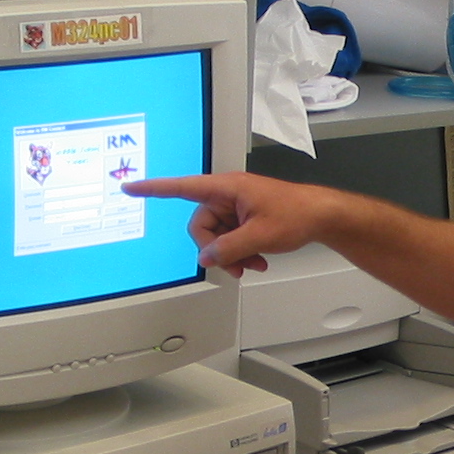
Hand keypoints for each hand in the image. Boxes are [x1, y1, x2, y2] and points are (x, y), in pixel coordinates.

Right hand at [122, 171, 340, 275]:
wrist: (322, 216)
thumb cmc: (297, 213)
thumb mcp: (260, 236)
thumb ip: (228, 249)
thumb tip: (206, 258)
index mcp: (226, 188)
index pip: (182, 187)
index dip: (154, 188)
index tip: (130, 187)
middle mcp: (228, 195)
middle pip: (201, 225)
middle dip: (215, 249)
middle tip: (234, 266)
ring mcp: (237, 208)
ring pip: (217, 237)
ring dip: (231, 255)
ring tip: (252, 265)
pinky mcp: (246, 219)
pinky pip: (231, 238)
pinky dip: (241, 252)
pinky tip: (258, 261)